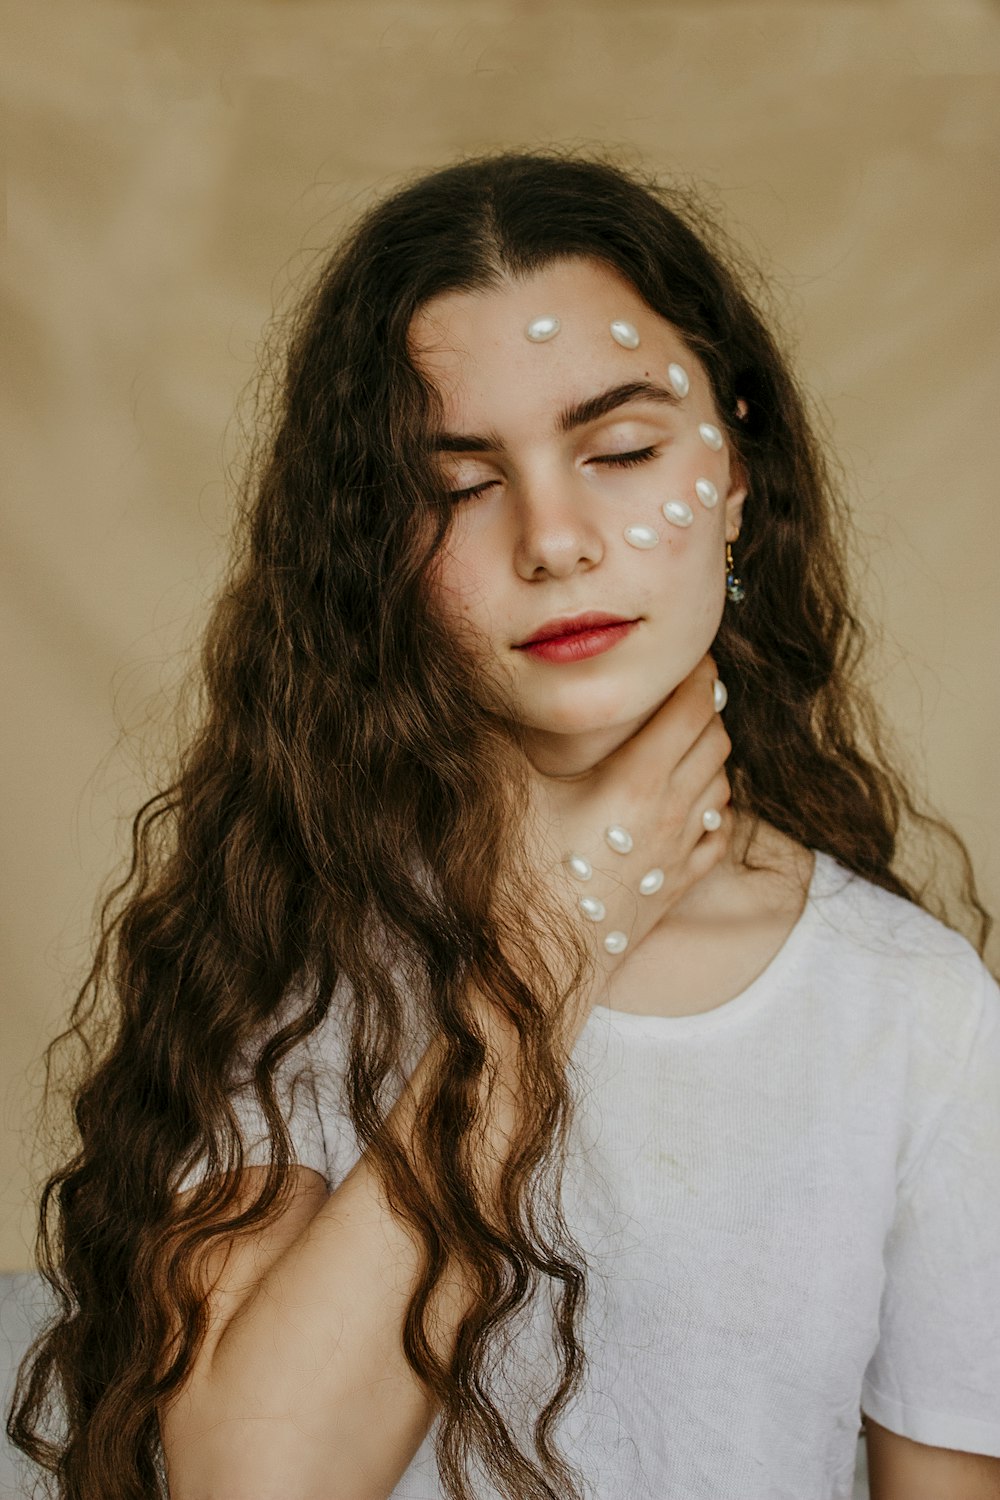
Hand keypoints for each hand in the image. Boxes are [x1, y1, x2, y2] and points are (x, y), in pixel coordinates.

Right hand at [520, 652, 732, 1009]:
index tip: (685, 650)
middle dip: (705, 703)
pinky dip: (715, 804)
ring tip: (684, 734)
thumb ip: (490, 731)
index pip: (694, 706)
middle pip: (716, 737)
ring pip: (723, 782)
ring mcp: (679, 855)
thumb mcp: (496, 795)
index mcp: (638, 781)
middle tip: (680, 683)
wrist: (532, 974)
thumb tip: (471, 682)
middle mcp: (672, 813)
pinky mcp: (675, 889)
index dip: (696, 671)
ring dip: (711, 751)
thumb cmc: (513, 884)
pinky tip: (694, 799)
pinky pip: (718, 833)